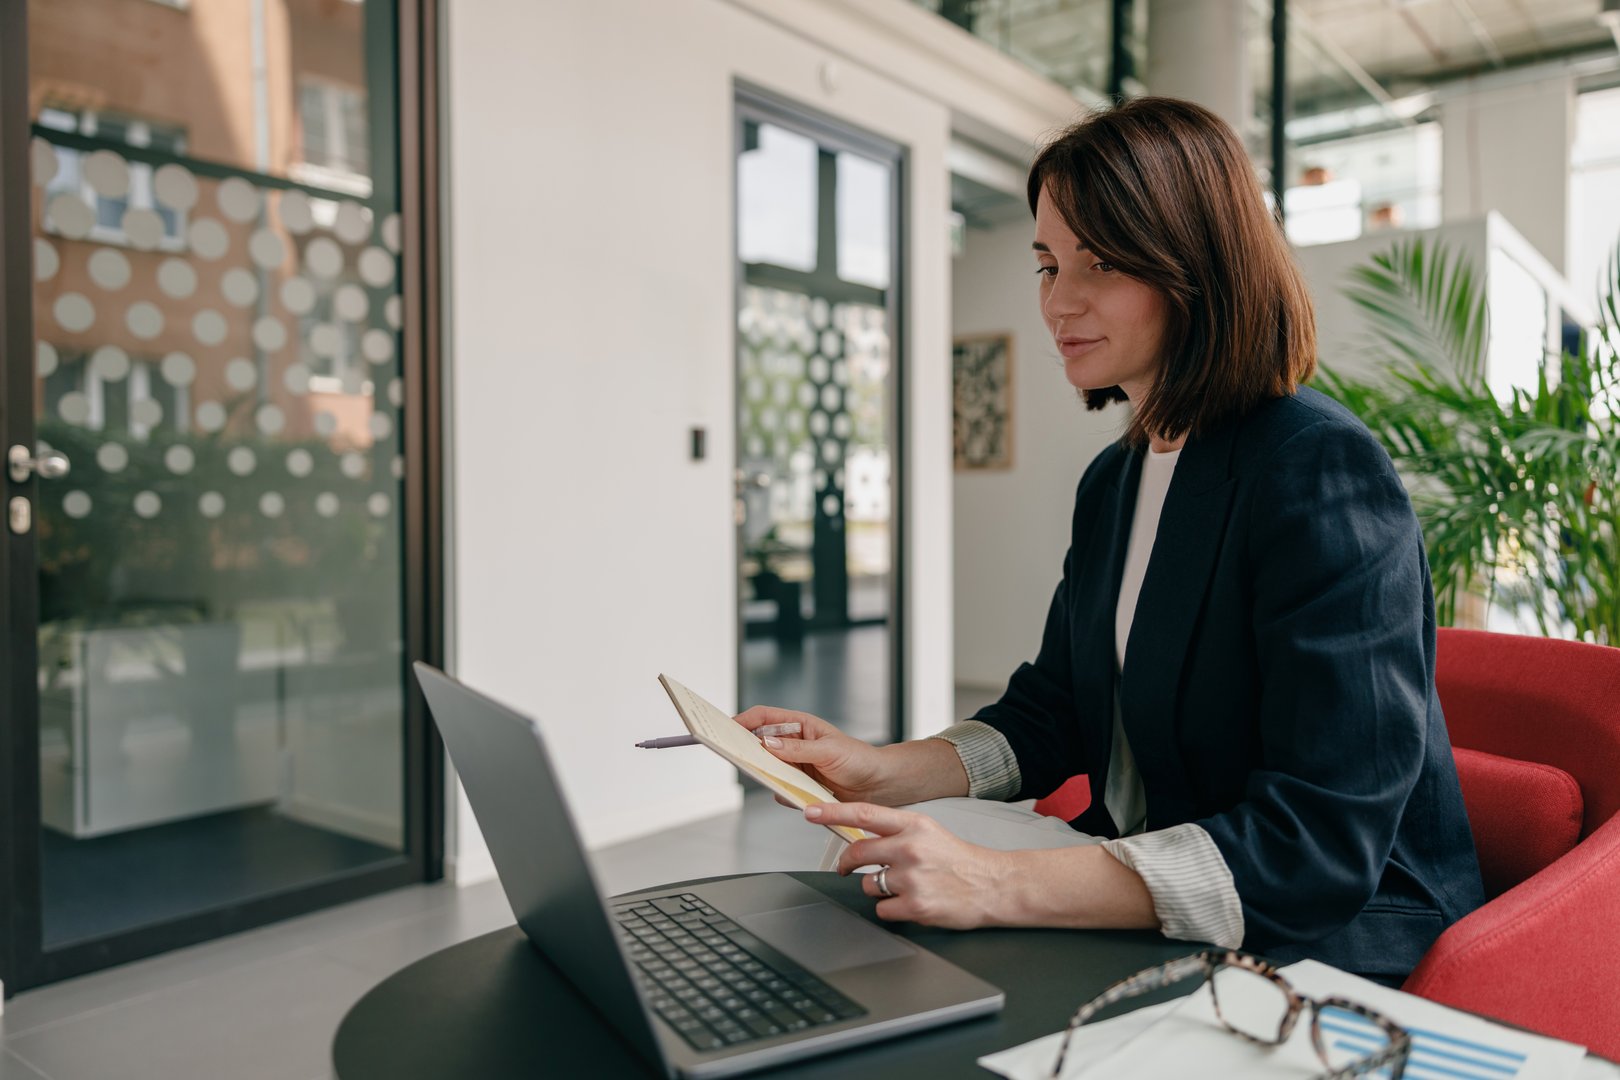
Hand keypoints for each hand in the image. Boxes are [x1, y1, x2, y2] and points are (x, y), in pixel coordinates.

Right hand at [733, 706, 892, 803]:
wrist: (877, 785)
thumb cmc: (859, 759)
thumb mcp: (828, 751)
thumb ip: (797, 749)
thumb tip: (767, 745)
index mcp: (799, 726)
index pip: (764, 718)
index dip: (744, 720)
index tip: (727, 728)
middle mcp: (793, 745)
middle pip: (759, 744)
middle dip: (747, 749)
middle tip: (735, 755)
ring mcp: (795, 766)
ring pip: (767, 770)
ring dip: (768, 775)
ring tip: (777, 779)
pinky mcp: (799, 787)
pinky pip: (780, 791)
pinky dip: (784, 794)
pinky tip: (799, 796)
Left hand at [808, 802, 1013, 929]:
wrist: (993, 885)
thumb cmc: (958, 860)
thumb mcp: (928, 832)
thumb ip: (894, 831)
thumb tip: (859, 834)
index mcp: (914, 825)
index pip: (864, 814)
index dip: (832, 812)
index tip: (810, 812)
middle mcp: (911, 848)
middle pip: (857, 853)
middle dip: (847, 863)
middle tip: (847, 867)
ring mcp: (912, 878)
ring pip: (868, 885)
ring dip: (878, 889)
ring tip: (905, 886)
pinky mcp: (916, 905)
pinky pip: (882, 910)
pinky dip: (892, 910)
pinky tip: (912, 902)